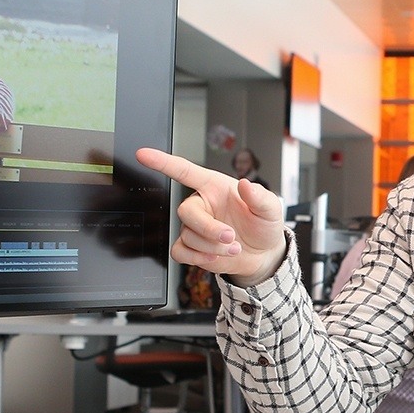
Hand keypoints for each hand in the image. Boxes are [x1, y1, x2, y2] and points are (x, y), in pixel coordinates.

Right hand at [135, 147, 287, 285]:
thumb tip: (246, 184)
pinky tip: (216, 257)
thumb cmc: (263, 224)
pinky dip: (197, 258)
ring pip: (188, 236)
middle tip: (230, 236)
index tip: (143, 154)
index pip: (184, 171)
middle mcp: (201, 205)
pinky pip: (180, 252)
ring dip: (213, 246)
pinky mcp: (192, 248)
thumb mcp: (270, 208)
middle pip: (185, 211)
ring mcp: (195, 227)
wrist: (264, 254)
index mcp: (214, 187)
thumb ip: (259, 196)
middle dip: (208, 228)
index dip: (162, 162)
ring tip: (234, 248)